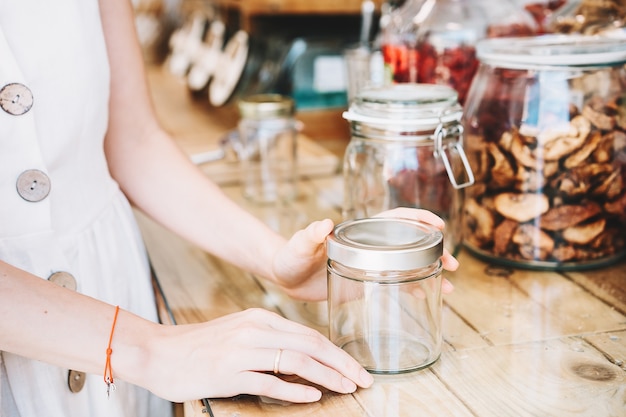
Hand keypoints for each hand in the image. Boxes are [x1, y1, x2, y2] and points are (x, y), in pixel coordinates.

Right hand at [144, 308, 373, 402]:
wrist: (157, 352)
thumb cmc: (198, 347)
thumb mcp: (238, 333)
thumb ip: (268, 341)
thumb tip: (301, 359)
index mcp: (259, 318)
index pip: (309, 334)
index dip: (337, 352)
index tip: (355, 368)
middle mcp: (255, 329)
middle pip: (310, 344)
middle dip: (342, 363)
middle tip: (363, 379)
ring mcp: (242, 350)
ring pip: (296, 360)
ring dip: (327, 375)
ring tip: (347, 387)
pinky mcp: (229, 371)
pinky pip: (269, 380)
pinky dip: (294, 389)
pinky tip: (312, 395)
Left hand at [272, 208, 458, 300]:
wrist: (285, 275)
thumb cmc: (291, 255)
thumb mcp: (301, 244)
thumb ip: (311, 234)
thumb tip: (324, 223)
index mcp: (358, 232)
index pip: (394, 219)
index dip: (418, 219)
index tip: (439, 226)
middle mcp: (368, 246)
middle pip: (409, 243)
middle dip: (434, 250)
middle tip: (452, 264)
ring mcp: (369, 265)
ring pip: (407, 264)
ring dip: (430, 271)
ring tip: (450, 286)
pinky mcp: (365, 282)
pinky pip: (395, 283)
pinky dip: (413, 288)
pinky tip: (426, 296)